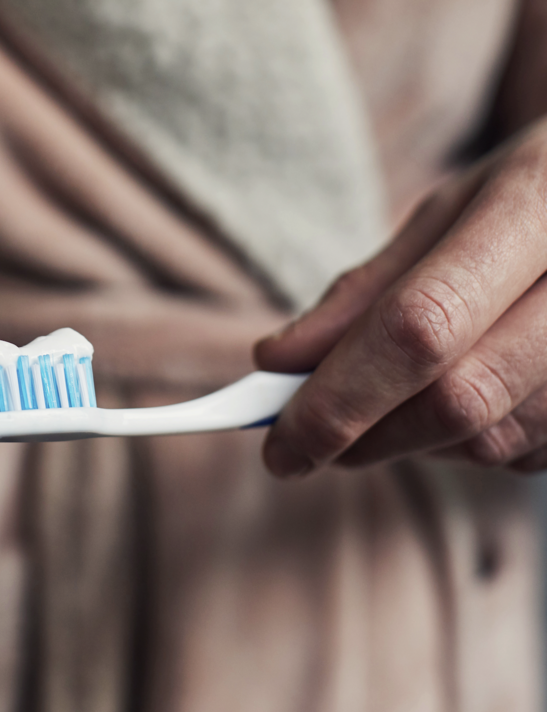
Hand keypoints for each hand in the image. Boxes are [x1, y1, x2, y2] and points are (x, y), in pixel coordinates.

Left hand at [255, 121, 546, 476]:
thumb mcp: (450, 210)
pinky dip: (466, 445)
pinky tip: (453, 402)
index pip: (422, 326)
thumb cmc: (536, 194)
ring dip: (411, 444)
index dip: (340, 397)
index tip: (280, 443)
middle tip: (303, 444)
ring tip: (384, 406)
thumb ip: (366, 288)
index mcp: (539, 207)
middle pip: (458, 400)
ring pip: (492, 441)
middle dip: (362, 436)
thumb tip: (277, 361)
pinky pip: (526, 453)